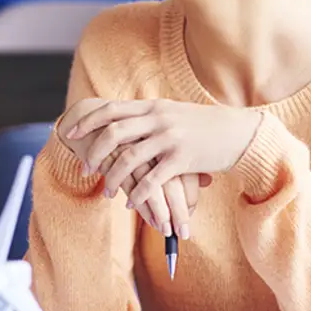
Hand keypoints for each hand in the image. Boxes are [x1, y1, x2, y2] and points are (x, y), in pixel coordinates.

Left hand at [67, 99, 260, 208]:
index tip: (71, 133)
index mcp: (153, 106)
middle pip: (113, 132)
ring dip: (113, 178)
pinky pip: (152, 179)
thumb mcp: (174, 113)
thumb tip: (124, 120)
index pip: (112, 110)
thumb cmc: (205, 126)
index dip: (88, 121)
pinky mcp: (183, 158)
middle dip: (94, 152)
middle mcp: (158, 119)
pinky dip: (138, 194)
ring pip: (129, 158)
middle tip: (84, 168)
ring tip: (107, 192)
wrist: (239, 132)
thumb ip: (150, 115)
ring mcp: (170, 138)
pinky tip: (130, 204)